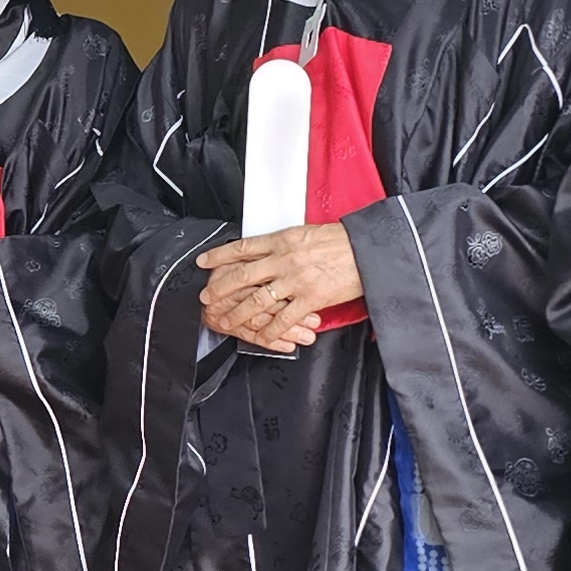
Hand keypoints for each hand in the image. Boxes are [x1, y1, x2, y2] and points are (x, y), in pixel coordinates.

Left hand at [195, 221, 359, 354]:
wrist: (366, 250)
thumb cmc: (340, 241)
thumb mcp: (305, 234)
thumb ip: (283, 244)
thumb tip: (265, 251)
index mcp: (282, 241)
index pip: (243, 247)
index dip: (220, 255)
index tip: (204, 262)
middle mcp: (284, 260)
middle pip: (242, 275)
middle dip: (220, 288)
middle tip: (206, 297)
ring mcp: (295, 280)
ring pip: (258, 300)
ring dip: (238, 313)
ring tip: (226, 320)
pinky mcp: (310, 298)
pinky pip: (284, 318)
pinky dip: (270, 330)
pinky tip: (261, 336)